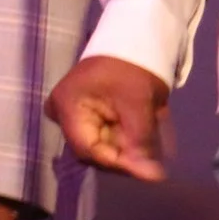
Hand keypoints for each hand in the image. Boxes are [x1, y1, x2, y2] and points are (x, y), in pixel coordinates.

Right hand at [46, 54, 171, 181]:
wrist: (134, 42)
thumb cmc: (130, 67)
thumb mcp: (137, 104)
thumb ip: (140, 142)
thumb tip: (151, 177)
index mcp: (67, 107)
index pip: (88, 150)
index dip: (118, 163)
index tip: (149, 170)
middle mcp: (64, 114)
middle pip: (95, 151)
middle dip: (125, 155)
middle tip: (154, 156)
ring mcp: (75, 115)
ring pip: (103, 146)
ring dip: (129, 147)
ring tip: (151, 137)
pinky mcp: (87, 115)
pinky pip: (106, 137)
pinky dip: (127, 139)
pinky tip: (144, 131)